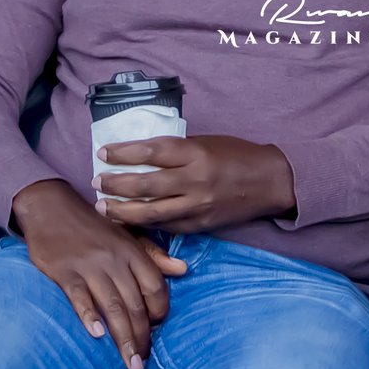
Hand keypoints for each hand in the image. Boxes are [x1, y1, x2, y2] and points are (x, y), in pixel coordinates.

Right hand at [12, 180, 188, 368]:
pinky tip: (97, 335)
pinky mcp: (65, 273)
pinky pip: (80, 298)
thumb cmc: (93, 226)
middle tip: (143, 362)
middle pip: (135, 304)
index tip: (157, 331)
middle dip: (142, 337)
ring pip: (112, 306)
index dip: (160, 312)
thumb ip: (153, 255)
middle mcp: (114, 260)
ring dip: (123, 338)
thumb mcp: (127, 234)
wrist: (51, 207)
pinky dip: (89, 316)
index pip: (155, 287)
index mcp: (132, 251)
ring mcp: (89, 266)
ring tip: (130, 362)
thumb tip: (183, 270)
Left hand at [96, 135, 295, 232]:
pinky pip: (167, 225)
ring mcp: (198, 205)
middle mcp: (195, 180)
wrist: (270, 182)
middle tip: (97, 182)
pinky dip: (145, 223)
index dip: (124, 153)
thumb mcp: (207, 142)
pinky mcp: (201, 224)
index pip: (152, 151)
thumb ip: (177, 150)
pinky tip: (129, 221)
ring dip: (123, 211)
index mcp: (196, 153)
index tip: (104, 152)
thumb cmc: (237, 155)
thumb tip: (141, 154)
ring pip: (152, 212)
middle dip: (116, 184)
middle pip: (146, 184)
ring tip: (104, 208)